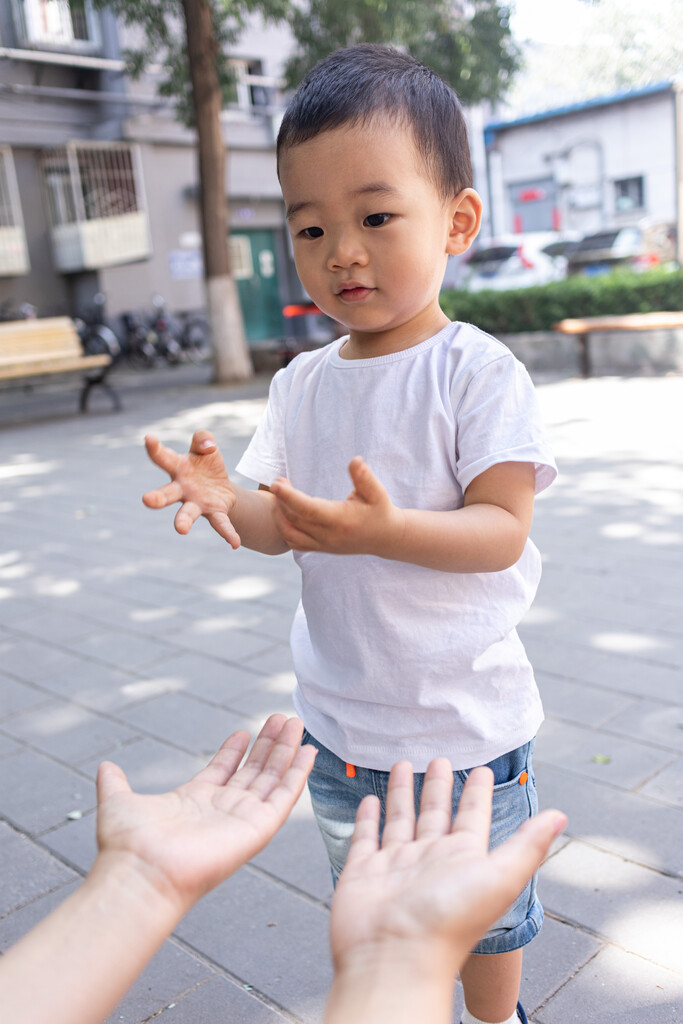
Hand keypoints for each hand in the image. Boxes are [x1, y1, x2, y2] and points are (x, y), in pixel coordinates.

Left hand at [96, 715, 316, 914]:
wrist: (141, 872)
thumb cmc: (129, 845)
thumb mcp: (120, 802)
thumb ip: (116, 783)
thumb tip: (105, 766)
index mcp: (194, 802)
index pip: (223, 771)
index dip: (235, 751)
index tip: (246, 730)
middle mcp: (222, 810)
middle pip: (253, 771)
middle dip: (268, 744)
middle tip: (282, 717)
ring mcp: (242, 819)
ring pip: (272, 778)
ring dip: (286, 750)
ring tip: (296, 722)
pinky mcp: (258, 828)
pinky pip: (284, 796)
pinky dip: (298, 773)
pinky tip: (307, 751)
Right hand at [142, 431, 239, 547]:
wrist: (221, 487)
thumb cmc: (205, 464)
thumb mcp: (205, 445)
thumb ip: (203, 438)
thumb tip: (209, 447)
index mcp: (177, 468)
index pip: (163, 457)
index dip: (155, 448)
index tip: (148, 439)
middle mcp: (182, 489)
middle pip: (166, 493)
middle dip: (157, 498)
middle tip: (147, 500)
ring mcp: (196, 503)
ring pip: (187, 513)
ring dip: (183, 521)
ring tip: (181, 530)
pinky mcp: (214, 512)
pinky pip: (220, 524)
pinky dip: (227, 533)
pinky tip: (235, 543)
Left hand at [270, 456, 402, 554]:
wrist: (386, 538)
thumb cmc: (380, 511)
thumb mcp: (378, 493)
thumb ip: (365, 477)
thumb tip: (355, 460)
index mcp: (340, 520)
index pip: (308, 509)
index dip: (289, 496)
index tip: (276, 483)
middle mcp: (329, 535)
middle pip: (294, 519)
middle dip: (281, 500)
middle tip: (278, 481)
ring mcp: (323, 544)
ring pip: (290, 533)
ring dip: (278, 516)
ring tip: (277, 498)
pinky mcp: (321, 548)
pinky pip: (295, 543)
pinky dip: (284, 530)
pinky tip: (283, 515)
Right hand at [330, 760, 565, 972]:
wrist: (394, 958)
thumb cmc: (449, 922)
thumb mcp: (499, 877)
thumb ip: (528, 845)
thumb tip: (561, 816)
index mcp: (463, 859)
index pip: (472, 816)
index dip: (477, 793)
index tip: (482, 769)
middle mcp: (430, 860)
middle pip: (435, 814)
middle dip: (438, 786)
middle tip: (440, 758)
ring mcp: (395, 866)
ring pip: (400, 820)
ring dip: (402, 793)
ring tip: (402, 763)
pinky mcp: (362, 872)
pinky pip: (365, 838)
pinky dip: (367, 819)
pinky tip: (370, 800)